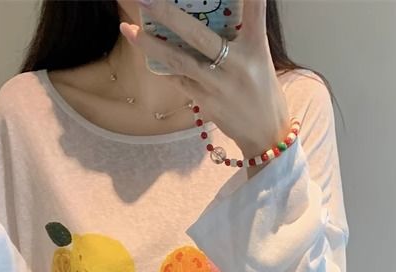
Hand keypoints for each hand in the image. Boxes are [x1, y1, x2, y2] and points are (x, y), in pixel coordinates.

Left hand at [120, 0, 291, 160]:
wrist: (265, 134)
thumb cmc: (262, 91)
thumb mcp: (260, 58)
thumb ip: (242, 34)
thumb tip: (215, 14)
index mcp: (255, 48)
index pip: (255, 12)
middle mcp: (236, 64)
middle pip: (198, 36)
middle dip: (169, 16)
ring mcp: (217, 85)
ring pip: (178, 61)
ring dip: (151, 45)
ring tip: (129, 30)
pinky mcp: (205, 102)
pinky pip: (178, 79)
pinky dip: (162, 65)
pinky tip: (145, 51)